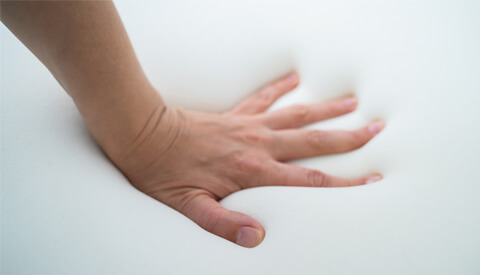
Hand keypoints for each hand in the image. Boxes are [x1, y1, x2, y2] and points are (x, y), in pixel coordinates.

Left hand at [111, 72, 384, 247]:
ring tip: (352, 102)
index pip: (308, 179)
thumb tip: (257, 237)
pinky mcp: (236, 113)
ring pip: (297, 115)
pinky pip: (264, 97)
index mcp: (252, 172)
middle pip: (313, 141)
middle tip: (376, 129)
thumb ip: (225, 224)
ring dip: (326, 109)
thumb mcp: (192, 208)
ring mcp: (249, 126)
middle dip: (347, 138)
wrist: (144, 135)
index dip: (342, 182)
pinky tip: (295, 78)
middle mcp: (258, 145)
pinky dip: (281, 88)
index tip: (369, 180)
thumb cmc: (165, 173)